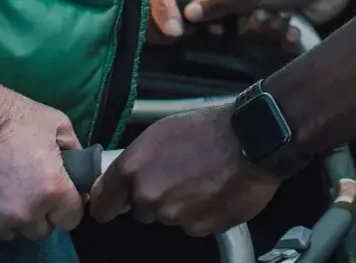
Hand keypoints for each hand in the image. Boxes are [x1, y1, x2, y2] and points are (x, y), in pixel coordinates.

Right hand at [0, 82, 83, 242]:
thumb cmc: (8, 116)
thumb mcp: (56, 123)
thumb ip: (74, 152)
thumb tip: (80, 171)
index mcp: (51, 190)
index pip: (71, 219)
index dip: (66, 205)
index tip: (58, 195)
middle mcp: (23, 213)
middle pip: (40, 230)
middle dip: (38, 212)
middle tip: (26, 187)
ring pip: (10, 232)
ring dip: (9, 217)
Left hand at [88, 104, 278, 234]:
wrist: (252, 138)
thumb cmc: (208, 128)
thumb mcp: (161, 132)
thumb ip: (137, 161)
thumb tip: (125, 183)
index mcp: (133, 169)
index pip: (102, 204)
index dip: (109, 204)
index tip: (115, 204)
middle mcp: (148, 196)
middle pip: (140, 210)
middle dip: (155, 198)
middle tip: (179, 175)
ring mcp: (173, 216)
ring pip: (168, 216)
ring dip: (181, 204)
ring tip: (203, 179)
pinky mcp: (199, 228)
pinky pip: (193, 224)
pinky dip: (202, 212)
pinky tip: (216, 191)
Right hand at [185, 0, 355, 43]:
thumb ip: (221, 3)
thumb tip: (188, 12)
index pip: (217, 3)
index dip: (217, 19)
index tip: (221, 29)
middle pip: (239, 25)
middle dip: (254, 26)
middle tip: (265, 17)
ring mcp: (274, 8)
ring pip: (260, 35)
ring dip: (273, 31)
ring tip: (285, 19)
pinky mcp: (292, 22)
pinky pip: (280, 41)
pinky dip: (287, 38)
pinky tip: (295, 31)